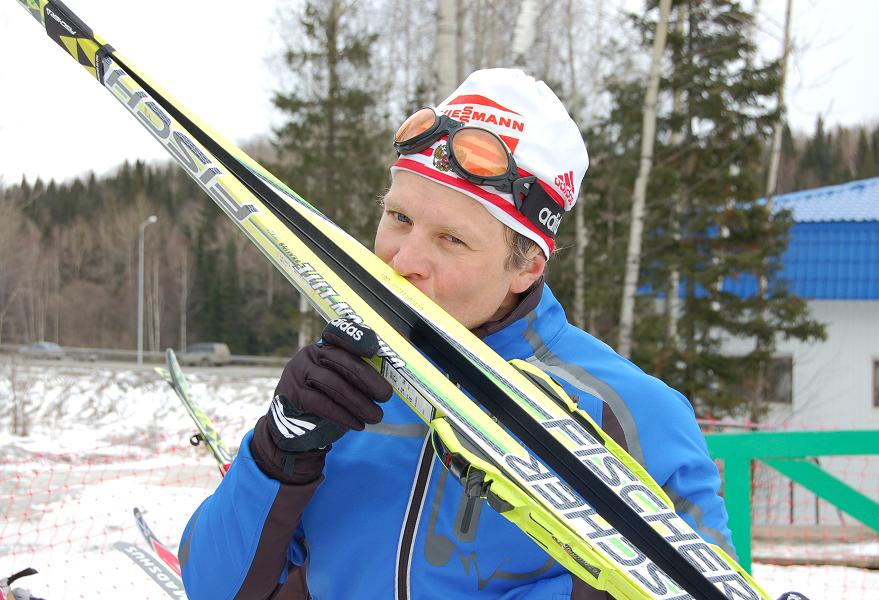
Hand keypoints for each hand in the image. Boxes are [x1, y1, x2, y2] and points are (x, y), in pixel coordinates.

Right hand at [266, 318, 392, 453]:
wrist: (291, 424)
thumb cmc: (322, 399)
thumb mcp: (337, 380)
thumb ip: (354, 376)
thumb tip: (384, 384)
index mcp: (322, 346)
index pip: (338, 333)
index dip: (355, 339)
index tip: (373, 351)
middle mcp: (309, 354)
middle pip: (341, 360)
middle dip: (367, 378)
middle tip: (386, 395)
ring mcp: (298, 372)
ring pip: (334, 383)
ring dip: (359, 402)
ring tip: (376, 416)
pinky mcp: (293, 394)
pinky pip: (322, 403)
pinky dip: (343, 415)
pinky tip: (357, 424)